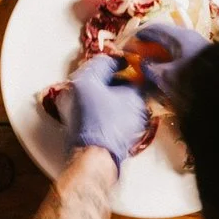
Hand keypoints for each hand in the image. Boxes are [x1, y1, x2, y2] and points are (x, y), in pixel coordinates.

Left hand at [66, 54, 148, 169]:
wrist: (96, 158)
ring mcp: (72, 106)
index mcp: (84, 79)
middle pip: (100, 76)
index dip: (125, 60)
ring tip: (135, 97)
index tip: (138, 64)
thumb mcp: (133, 99)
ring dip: (116, 92)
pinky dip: (109, 104)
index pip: (106, 60)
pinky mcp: (76, 121)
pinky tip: (124, 111)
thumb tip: (146, 79)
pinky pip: (95, 105)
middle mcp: (73, 90)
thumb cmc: (112, 125)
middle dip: (121, 78)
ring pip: (98, 92)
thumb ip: (140, 84)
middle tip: (139, 80)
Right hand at [131, 23, 211, 102]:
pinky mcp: (203, 56)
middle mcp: (189, 37)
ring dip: (161, 52)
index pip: (154, 29)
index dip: (138, 35)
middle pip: (165, 35)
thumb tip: (143, 63)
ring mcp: (197, 46)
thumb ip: (150, 68)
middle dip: (150, 43)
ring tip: (152, 63)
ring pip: (174, 45)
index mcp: (178, 37)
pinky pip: (182, 53)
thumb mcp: (166, 76)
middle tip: (139, 52)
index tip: (128, 44)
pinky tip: (168, 70)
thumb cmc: (193, 80)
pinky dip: (171, 58)